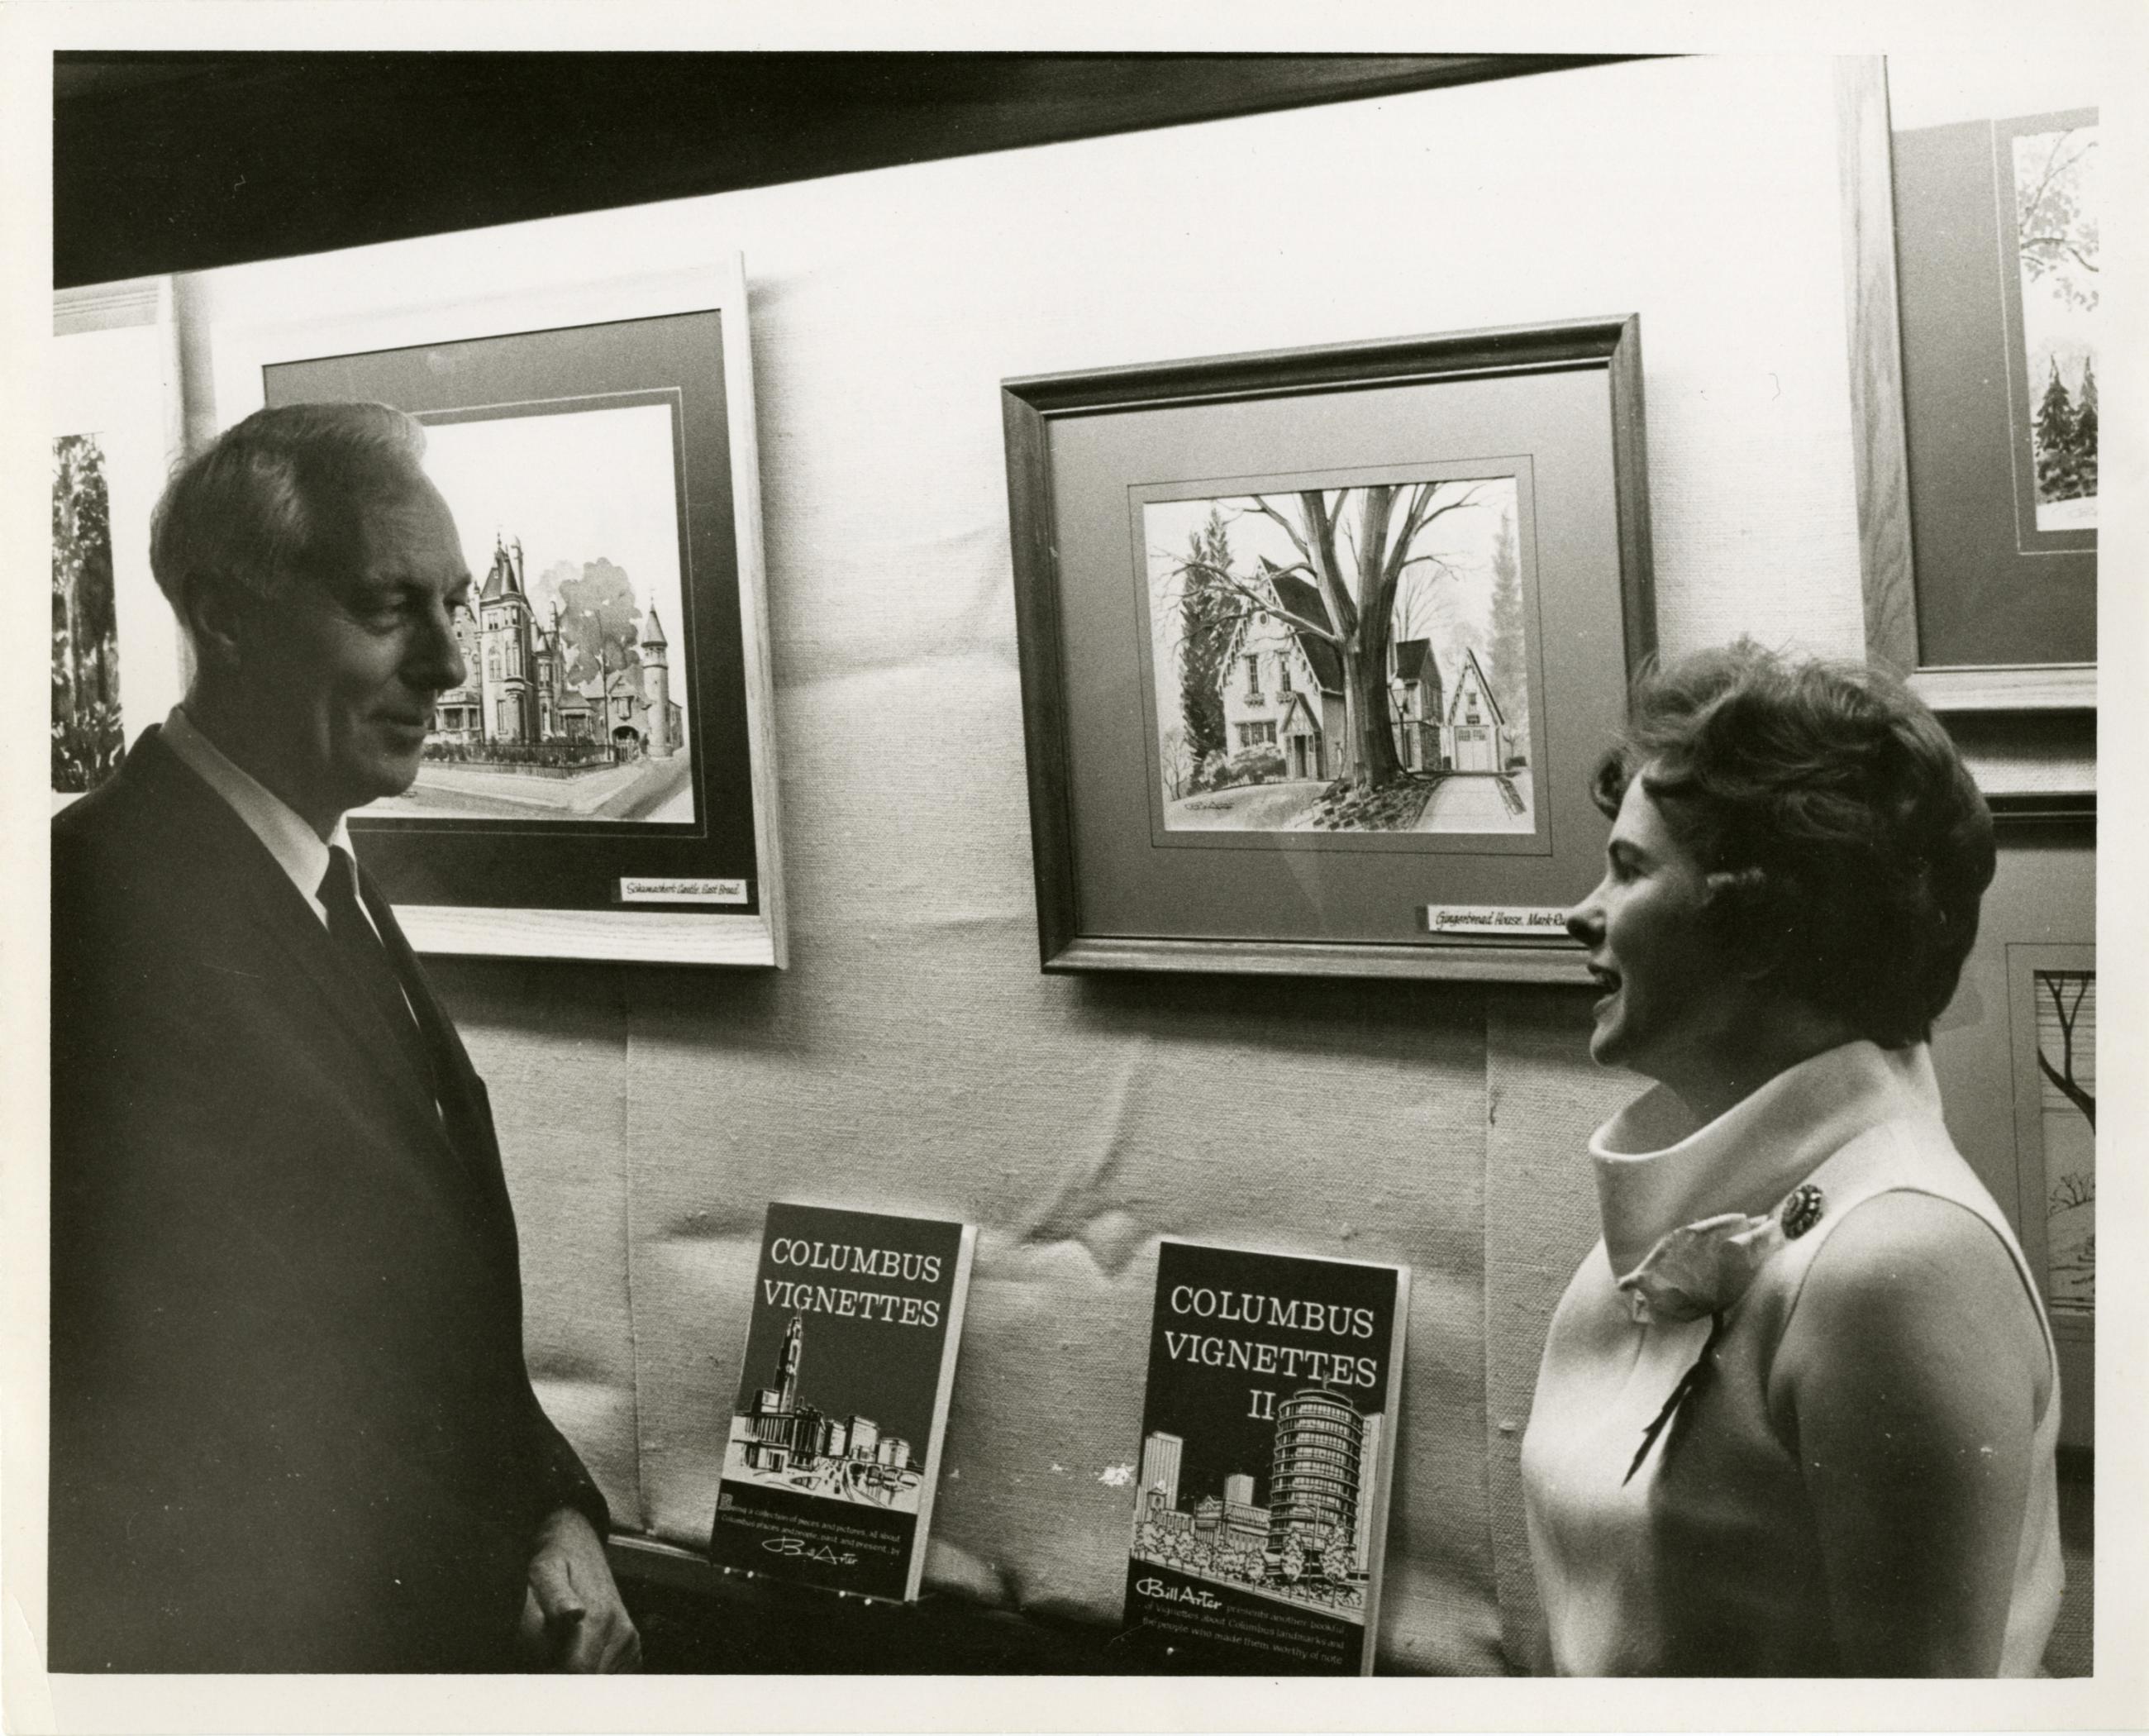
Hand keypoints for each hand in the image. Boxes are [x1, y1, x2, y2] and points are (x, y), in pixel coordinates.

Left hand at [519, 1507, 641, 1671]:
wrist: (578, 1544)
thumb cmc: (554, 1560)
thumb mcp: (545, 1571)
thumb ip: (556, 1598)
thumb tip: (574, 1615)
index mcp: (599, 1617)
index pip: (577, 1672)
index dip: (551, 1679)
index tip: (534, 1671)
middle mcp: (621, 1632)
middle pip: (590, 1682)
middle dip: (562, 1680)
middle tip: (542, 1663)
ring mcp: (629, 1642)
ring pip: (602, 1684)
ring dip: (578, 1679)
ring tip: (556, 1658)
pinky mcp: (632, 1648)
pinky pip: (613, 1678)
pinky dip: (593, 1676)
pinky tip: (575, 1659)